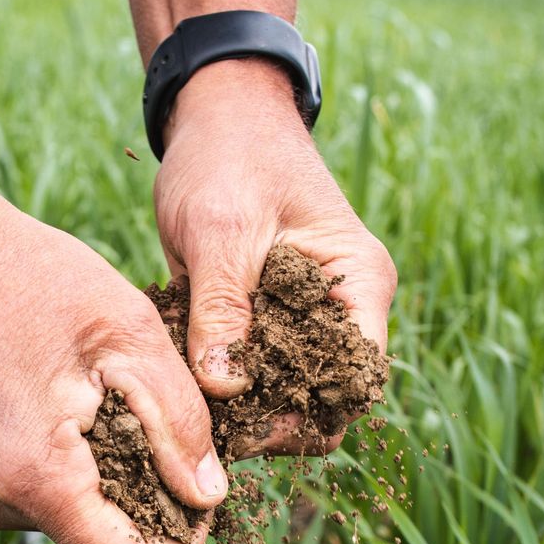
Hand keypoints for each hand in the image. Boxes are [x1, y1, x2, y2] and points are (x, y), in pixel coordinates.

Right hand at [0, 199, 227, 543]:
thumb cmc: (27, 277)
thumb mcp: (128, 336)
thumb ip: (178, 422)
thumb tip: (209, 494)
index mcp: (37, 479)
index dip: (180, 543)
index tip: (203, 491)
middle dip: (150, 502)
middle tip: (165, 427)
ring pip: (73, 518)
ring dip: (111, 478)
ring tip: (113, 402)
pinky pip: (40, 495)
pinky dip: (74, 465)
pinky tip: (76, 403)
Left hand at [153, 58, 396, 456]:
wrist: (215, 117)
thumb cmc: (228, 156)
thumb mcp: (220, 231)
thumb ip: (222, 308)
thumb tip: (225, 388)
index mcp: (358, 284)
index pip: (357, 380)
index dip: (309, 414)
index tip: (247, 424)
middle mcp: (343, 309)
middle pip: (325, 400)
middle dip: (273, 420)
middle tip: (210, 425)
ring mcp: (307, 317)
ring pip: (289, 393)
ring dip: (245, 408)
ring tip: (192, 404)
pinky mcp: (270, 318)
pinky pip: (256, 369)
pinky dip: (225, 382)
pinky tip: (185, 379)